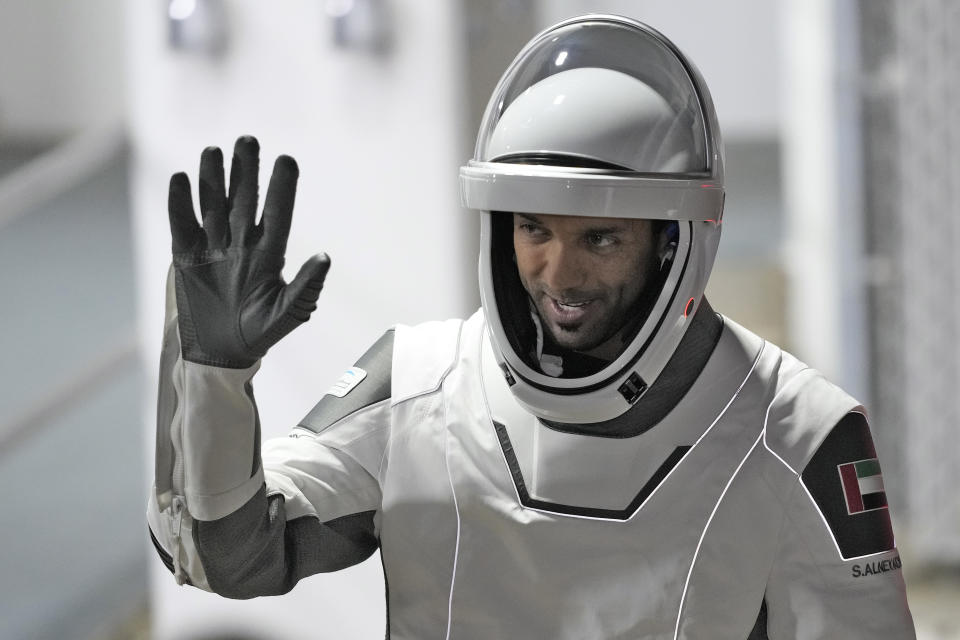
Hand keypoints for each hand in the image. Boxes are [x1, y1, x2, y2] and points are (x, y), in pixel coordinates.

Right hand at [167, 136, 329, 367]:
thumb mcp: (288, 313)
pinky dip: (179, 203)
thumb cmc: (259, 333)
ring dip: (213, 178)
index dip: (282, 187)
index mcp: (269, 253)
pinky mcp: (185, 255)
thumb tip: (325, 257)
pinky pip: (181, 224)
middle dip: (246, 170)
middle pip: (244, 199)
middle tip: (248, 140)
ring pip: (212, 204)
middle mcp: (241, 242)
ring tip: (214, 151)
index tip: (287, 160)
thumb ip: (306, 287)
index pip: (278, 213)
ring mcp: (212, 246)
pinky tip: (180, 179)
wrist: (220, 353)